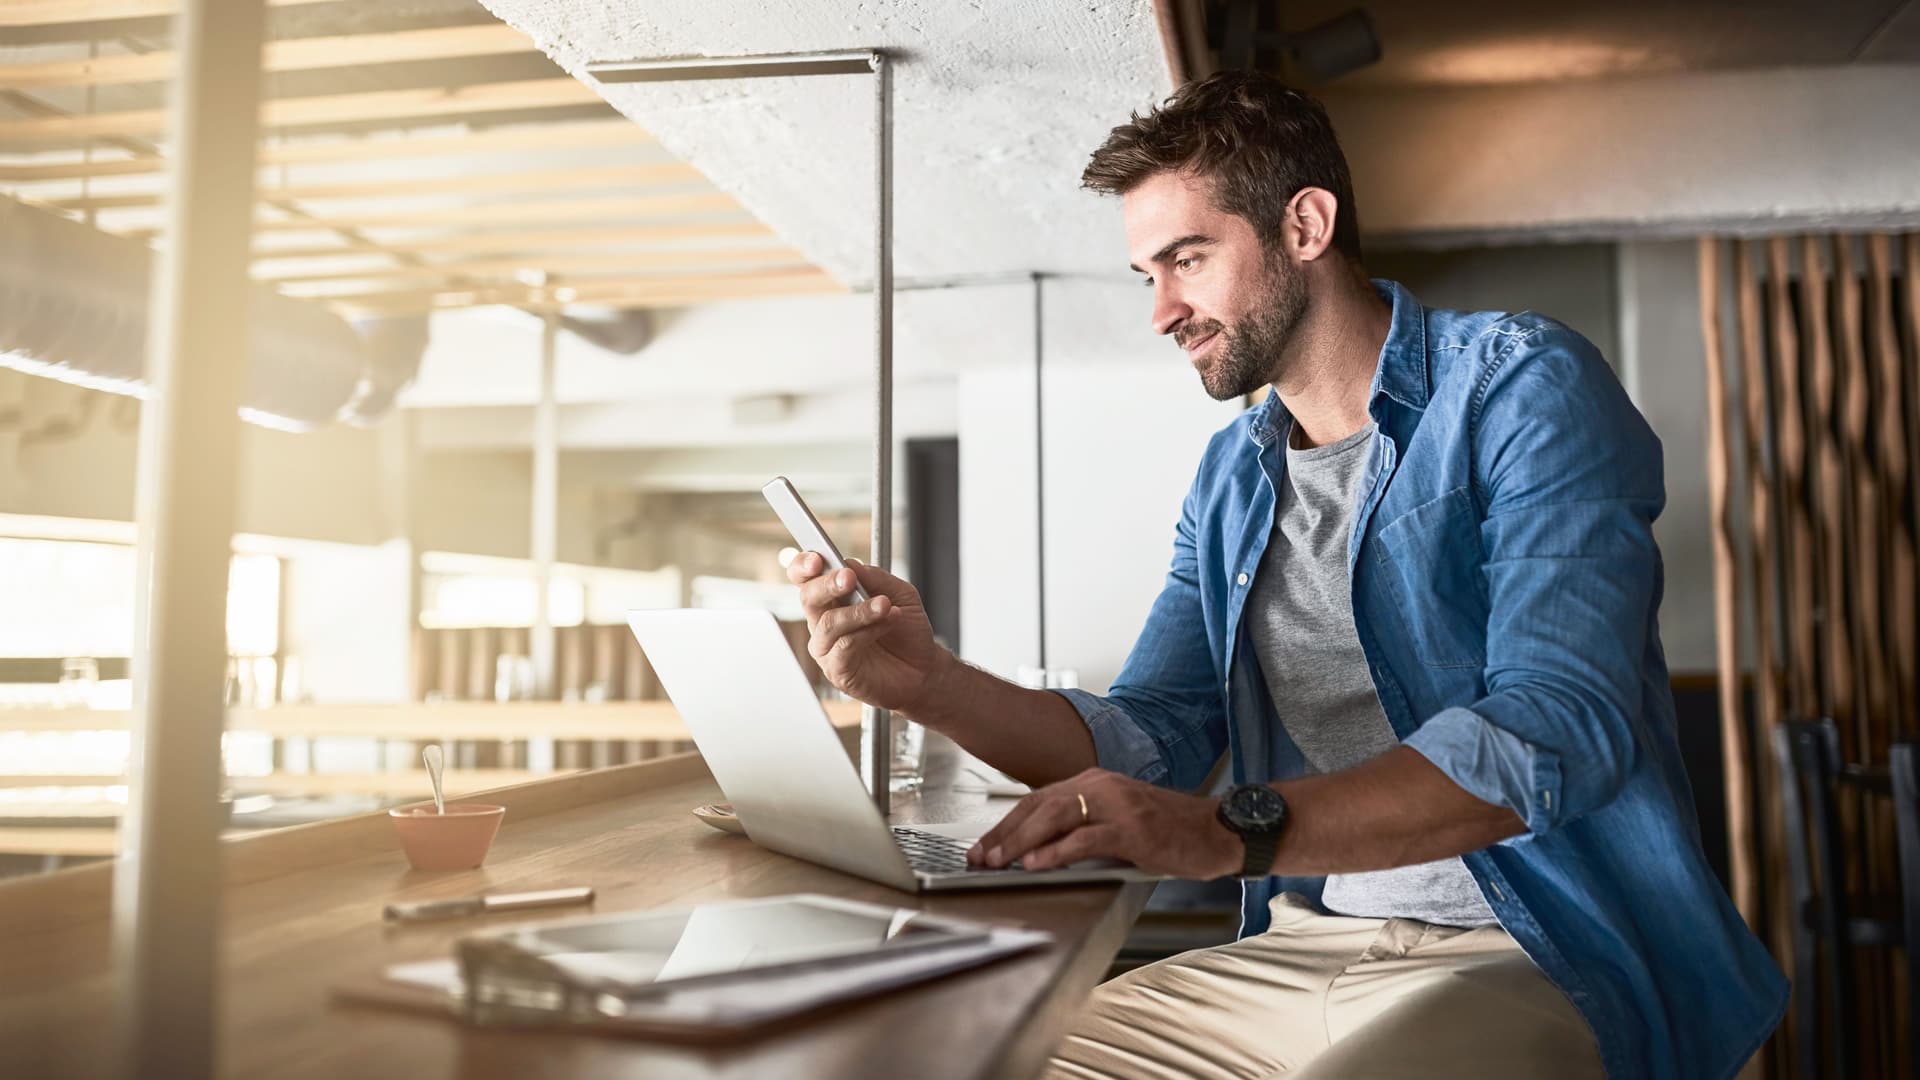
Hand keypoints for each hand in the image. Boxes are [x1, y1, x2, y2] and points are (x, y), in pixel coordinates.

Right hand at [785, 552, 943, 712]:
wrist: (924, 668)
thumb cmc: (906, 632)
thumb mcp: (900, 594)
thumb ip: (875, 578)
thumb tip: (850, 563)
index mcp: (833, 597)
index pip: (805, 577)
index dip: (803, 565)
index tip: (818, 559)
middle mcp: (824, 620)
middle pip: (808, 596)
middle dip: (828, 584)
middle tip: (849, 578)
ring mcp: (827, 646)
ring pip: (829, 622)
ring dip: (859, 610)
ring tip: (885, 605)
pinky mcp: (837, 669)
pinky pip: (844, 645)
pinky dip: (868, 631)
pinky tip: (887, 624)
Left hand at [966, 768, 1241, 878]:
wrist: (1217, 831)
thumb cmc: (1169, 831)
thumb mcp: (1118, 820)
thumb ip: (1083, 826)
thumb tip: (1039, 850)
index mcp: (1094, 782)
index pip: (1037, 800)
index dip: (1006, 825)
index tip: (983, 846)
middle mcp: (1101, 786)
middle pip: (1038, 806)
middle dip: (1003, 834)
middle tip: (979, 857)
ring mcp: (1117, 805)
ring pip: (1055, 817)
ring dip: (1020, 841)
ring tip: (998, 861)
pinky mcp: (1132, 829)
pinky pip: (1085, 838)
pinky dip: (1056, 852)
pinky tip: (1036, 864)